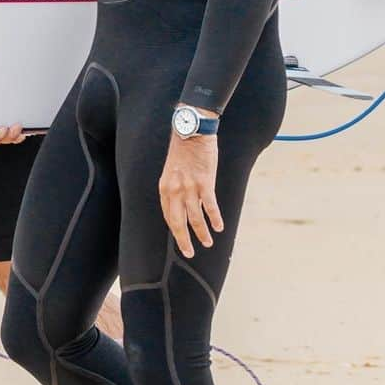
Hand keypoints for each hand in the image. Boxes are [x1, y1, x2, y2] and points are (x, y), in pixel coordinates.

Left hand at [158, 131, 223, 258]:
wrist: (192, 131)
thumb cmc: (183, 150)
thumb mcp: (172, 170)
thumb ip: (175, 187)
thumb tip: (181, 203)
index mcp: (165, 188)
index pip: (168, 215)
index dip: (175, 229)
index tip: (181, 239)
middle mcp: (175, 190)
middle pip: (178, 222)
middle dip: (184, 240)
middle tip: (189, 253)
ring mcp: (189, 187)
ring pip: (195, 218)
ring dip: (202, 233)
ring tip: (208, 243)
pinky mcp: (204, 183)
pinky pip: (210, 206)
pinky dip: (215, 218)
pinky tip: (219, 227)